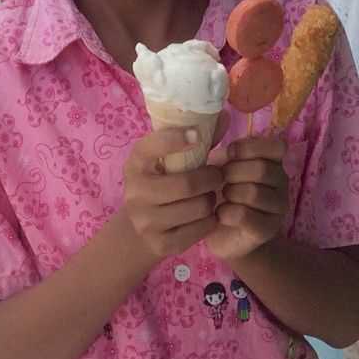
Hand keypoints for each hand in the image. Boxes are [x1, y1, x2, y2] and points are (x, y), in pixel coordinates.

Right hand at [121, 129, 222, 261]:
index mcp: (135, 165)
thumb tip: (224, 114)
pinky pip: (200, 229)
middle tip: (218, 175)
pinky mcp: (161, 244)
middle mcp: (135, 193)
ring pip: (198, 207)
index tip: (195, 136)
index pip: (150, 147)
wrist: (141, 227)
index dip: (174, 139)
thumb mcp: (169, 160)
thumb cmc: (162, 182)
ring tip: (210, 195)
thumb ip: (195, 139)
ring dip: (212, 199)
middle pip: (186, 184)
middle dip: (211, 177)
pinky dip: (211, 219)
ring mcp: (146, 222)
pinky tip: (207, 213)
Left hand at [204, 137, 288, 260]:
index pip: (277, 146)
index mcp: (273, 162)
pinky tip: (220, 214)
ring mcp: (278, 208)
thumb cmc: (221, 193)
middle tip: (218, 181)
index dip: (248, 148)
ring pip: (254, 192)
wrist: (223, 234)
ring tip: (220, 198)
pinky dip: (225, 213)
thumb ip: (220, 146)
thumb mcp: (219, 166)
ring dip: (229, 194)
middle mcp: (282, 182)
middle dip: (232, 173)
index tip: (227, 155)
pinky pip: (245, 215)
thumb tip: (218, 120)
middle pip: (261, 169)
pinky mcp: (267, 230)